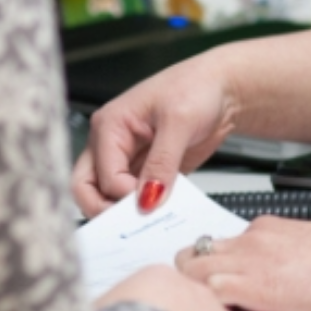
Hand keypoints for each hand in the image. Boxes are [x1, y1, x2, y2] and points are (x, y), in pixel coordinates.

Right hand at [72, 51, 239, 217]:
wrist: (223, 89)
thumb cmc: (197, 87)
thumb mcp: (179, 120)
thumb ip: (162, 162)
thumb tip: (147, 198)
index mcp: (110, 125)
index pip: (102, 175)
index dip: (123, 195)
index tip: (150, 202)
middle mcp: (112, 143)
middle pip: (87, 188)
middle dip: (105, 210)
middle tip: (133, 224)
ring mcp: (128, 158)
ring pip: (108, 197)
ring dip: (126, 212)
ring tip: (151, 220)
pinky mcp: (146, 172)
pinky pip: (137, 198)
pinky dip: (147, 209)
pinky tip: (164, 213)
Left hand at [175, 218, 310, 310]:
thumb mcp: (307, 245)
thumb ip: (281, 254)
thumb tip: (274, 270)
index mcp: (264, 229)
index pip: (217, 245)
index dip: (208, 266)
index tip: (209, 282)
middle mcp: (250, 239)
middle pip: (194, 252)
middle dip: (190, 276)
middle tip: (198, 302)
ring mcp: (248, 261)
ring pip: (190, 268)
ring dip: (192, 291)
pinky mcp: (250, 286)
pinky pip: (206, 292)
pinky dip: (204, 306)